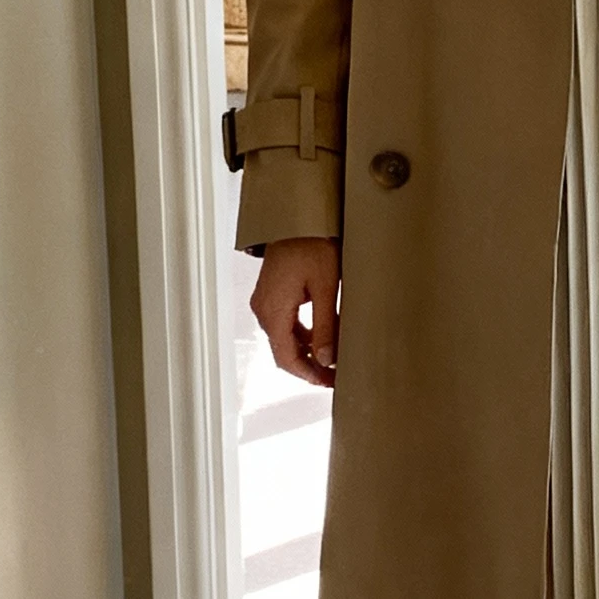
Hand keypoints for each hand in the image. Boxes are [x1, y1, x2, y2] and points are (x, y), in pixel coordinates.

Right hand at [250, 236, 340, 386]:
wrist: (298, 216)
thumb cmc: (312, 244)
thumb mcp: (325, 287)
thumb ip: (326, 326)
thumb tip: (327, 360)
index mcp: (272, 310)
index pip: (286, 358)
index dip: (309, 374)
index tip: (330, 382)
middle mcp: (263, 309)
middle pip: (284, 351)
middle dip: (310, 366)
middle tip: (335, 376)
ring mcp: (265, 301)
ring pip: (285, 338)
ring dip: (307, 351)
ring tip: (333, 359)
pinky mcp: (272, 293)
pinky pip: (285, 323)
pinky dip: (303, 335)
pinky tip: (322, 337)